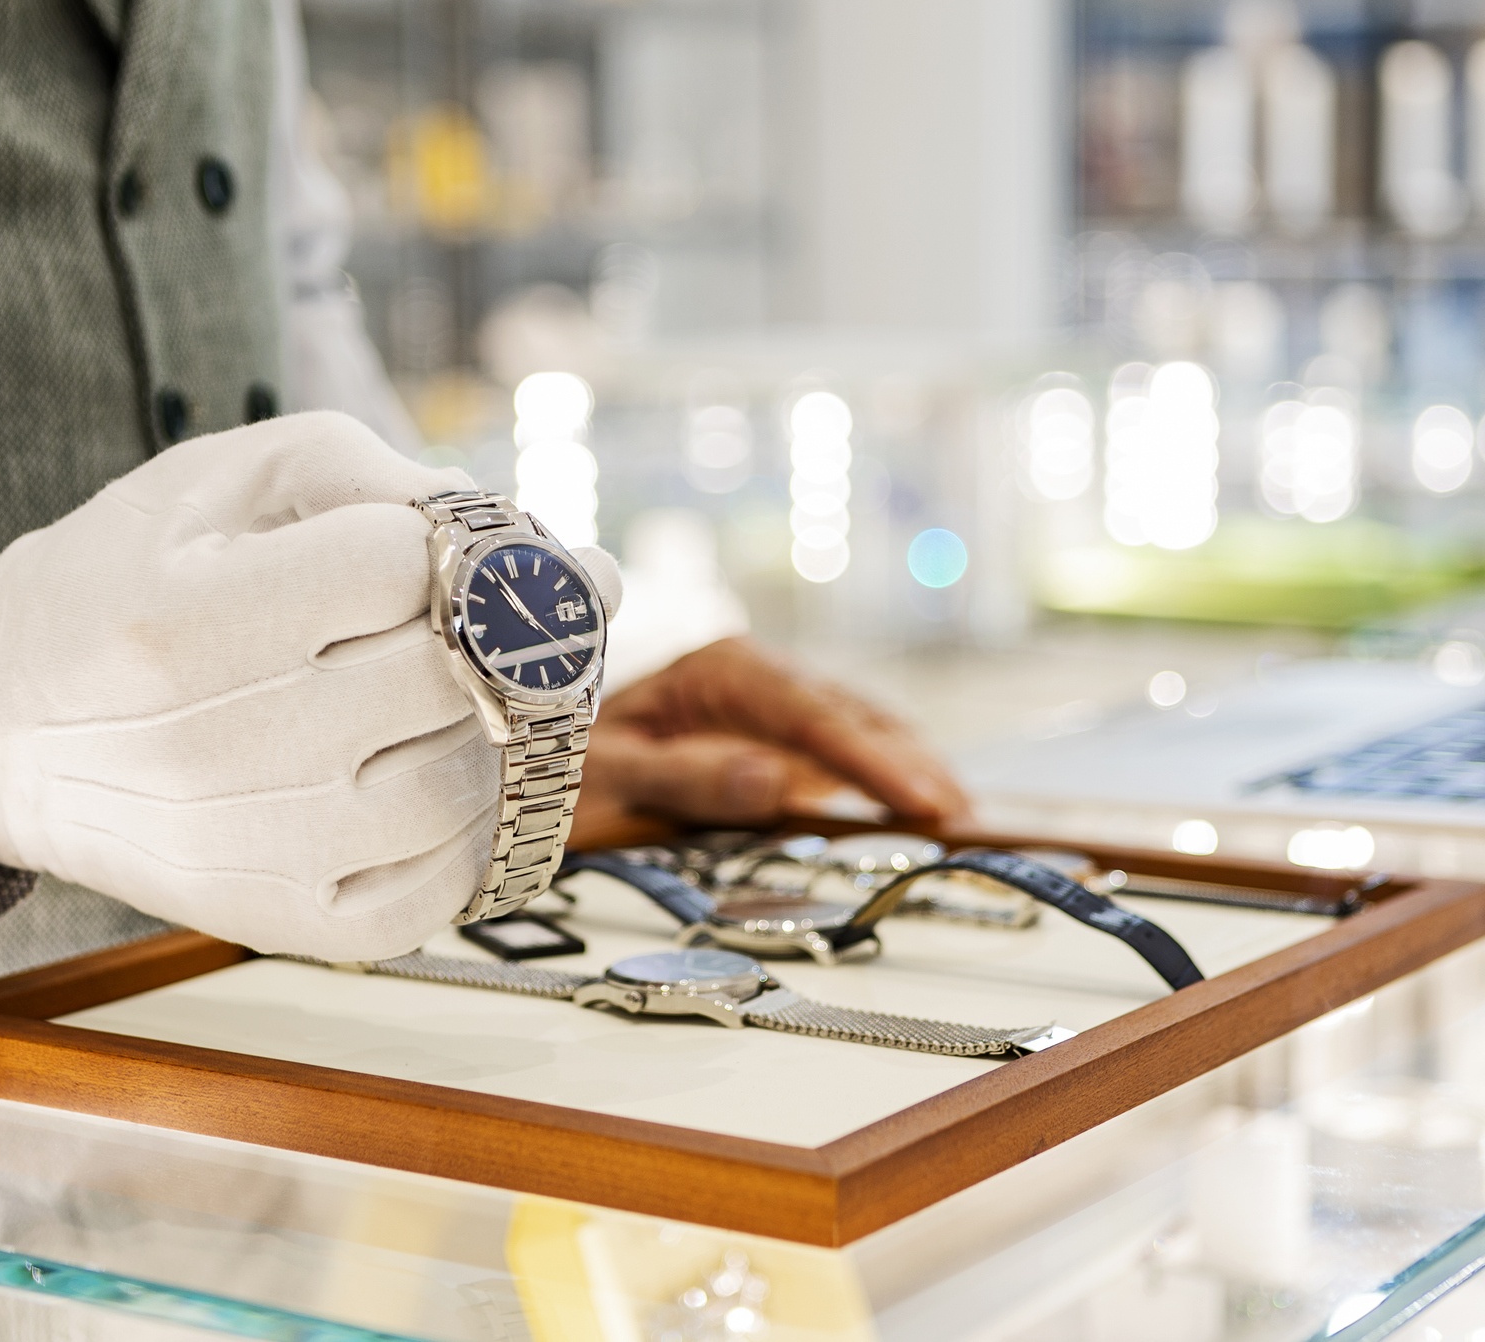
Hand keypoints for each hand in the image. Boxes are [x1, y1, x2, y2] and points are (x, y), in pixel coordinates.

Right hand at [0, 413, 616, 960]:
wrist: (6, 732)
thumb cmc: (135, 580)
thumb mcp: (227, 479)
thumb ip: (383, 481)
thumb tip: (570, 561)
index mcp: (181, 619)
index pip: (398, 566)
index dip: (438, 544)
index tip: (421, 550)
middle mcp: (210, 748)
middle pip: (446, 675)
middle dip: (491, 631)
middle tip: (488, 617)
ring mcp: (251, 850)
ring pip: (464, 782)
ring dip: (495, 729)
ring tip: (455, 695)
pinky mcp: (283, 922)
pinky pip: (444, 884)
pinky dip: (474, 824)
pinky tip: (439, 774)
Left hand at [575, 637, 968, 827]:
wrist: (524, 735)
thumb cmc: (560, 753)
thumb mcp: (607, 772)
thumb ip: (686, 776)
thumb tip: (773, 783)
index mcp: (717, 669)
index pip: (812, 717)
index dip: (873, 761)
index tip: (920, 799)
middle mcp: (751, 675)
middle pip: (849, 715)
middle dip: (909, 761)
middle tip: (960, 814)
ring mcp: (763, 701)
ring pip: (852, 726)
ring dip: (903, 764)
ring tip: (953, 811)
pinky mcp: (765, 730)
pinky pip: (833, 747)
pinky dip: (875, 772)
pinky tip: (905, 801)